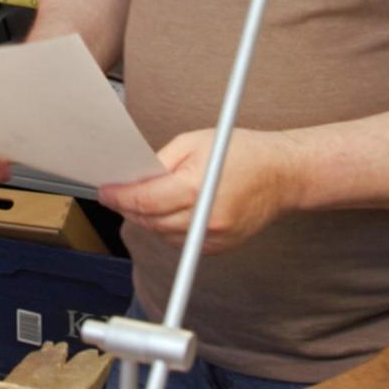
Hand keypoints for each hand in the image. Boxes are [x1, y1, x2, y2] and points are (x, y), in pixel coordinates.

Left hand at [97, 128, 305, 253]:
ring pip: (162, 235)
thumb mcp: (194, 142)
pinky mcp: (221, 246)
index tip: (105, 192)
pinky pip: (181, 242)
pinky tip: (168, 212)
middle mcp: (206, 218)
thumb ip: (160, 162)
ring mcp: (215, 236)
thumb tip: (133, 177)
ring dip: (146, 220)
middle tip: (116, 194)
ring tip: (141, 201)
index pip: (144, 201)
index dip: (118, 197)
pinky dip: (168, 229)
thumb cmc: (243, 152)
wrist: (283, 175)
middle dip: (128, 208)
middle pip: (149, 221)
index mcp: (196, 188)